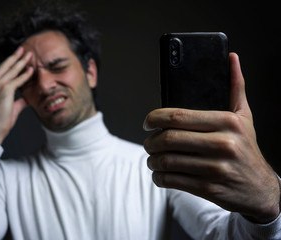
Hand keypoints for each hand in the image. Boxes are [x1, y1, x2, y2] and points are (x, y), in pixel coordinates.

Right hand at [0, 47, 33, 143]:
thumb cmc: (1, 121)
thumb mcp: (11, 107)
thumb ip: (19, 101)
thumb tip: (27, 98)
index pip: (2, 71)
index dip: (10, 62)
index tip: (17, 56)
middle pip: (5, 66)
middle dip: (15, 56)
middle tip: (23, 49)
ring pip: (12, 70)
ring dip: (22, 62)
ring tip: (29, 55)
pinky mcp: (4, 90)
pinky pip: (17, 80)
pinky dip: (25, 75)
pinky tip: (31, 70)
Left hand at [143, 53, 279, 222]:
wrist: (261, 190)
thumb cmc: (247, 150)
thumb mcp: (245, 118)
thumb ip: (235, 88)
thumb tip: (231, 58)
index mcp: (227, 122)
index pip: (178, 116)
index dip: (154, 118)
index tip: (147, 123)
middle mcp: (223, 144)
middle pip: (168, 138)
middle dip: (150, 142)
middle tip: (148, 143)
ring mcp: (216, 168)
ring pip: (167, 161)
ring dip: (152, 161)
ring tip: (152, 159)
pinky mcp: (210, 188)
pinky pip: (173, 180)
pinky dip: (159, 177)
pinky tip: (160, 174)